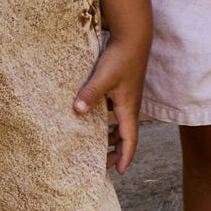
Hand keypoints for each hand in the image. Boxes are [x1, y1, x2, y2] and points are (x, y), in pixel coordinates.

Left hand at [73, 37, 144, 174]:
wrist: (133, 38)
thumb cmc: (121, 58)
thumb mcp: (104, 77)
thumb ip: (91, 94)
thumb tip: (77, 111)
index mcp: (128, 108)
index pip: (130, 139)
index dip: (125, 156)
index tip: (120, 172)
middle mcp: (129, 106)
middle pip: (125, 135)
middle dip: (116, 150)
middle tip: (104, 164)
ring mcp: (126, 97)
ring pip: (120, 123)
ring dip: (111, 135)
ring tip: (98, 145)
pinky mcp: (121, 88)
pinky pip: (115, 111)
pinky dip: (107, 120)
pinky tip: (93, 117)